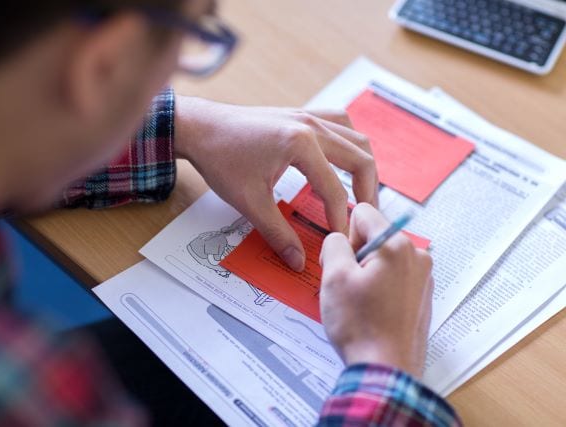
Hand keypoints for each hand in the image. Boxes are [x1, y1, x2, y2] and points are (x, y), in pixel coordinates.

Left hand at [175, 96, 378, 271]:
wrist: (199, 127)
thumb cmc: (220, 160)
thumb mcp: (249, 201)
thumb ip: (278, 233)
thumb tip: (297, 261)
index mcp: (301, 144)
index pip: (334, 190)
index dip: (340, 219)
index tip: (340, 241)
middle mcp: (311, 126)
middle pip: (360, 158)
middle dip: (367, 192)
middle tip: (366, 219)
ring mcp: (308, 116)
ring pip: (355, 137)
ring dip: (363, 165)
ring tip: (362, 194)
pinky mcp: (301, 115)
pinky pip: (339, 123)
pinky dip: (348, 142)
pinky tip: (342, 161)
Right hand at [319, 204, 432, 376]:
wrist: (386, 370)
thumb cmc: (360, 326)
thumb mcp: (334, 278)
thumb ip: (333, 244)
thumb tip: (338, 239)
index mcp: (397, 246)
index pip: (363, 213)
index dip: (345, 235)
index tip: (342, 264)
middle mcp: (417, 256)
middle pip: (375, 236)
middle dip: (356, 255)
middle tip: (348, 287)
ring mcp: (423, 278)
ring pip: (383, 258)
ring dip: (366, 273)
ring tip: (360, 303)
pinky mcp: (423, 297)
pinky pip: (394, 278)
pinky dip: (379, 288)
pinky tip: (372, 312)